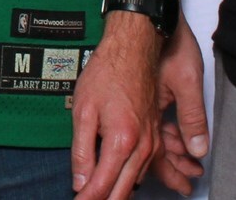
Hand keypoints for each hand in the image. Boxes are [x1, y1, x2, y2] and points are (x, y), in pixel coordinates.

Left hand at [70, 14, 161, 199]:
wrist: (134, 51)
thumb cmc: (107, 74)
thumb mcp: (82, 111)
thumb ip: (81, 150)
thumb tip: (79, 182)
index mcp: (122, 140)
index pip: (102, 184)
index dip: (87, 199)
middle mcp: (142, 147)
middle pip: (123, 190)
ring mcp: (152, 143)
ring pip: (136, 182)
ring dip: (119, 194)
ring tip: (100, 199)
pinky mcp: (155, 137)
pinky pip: (146, 168)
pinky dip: (132, 180)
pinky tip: (121, 184)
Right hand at [151, 13, 208, 193]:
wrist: (151, 17)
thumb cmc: (170, 43)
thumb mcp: (188, 81)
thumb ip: (193, 118)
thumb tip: (199, 149)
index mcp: (147, 111)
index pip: (155, 155)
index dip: (171, 173)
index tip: (184, 186)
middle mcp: (140, 112)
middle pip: (152, 151)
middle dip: (173, 167)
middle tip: (189, 181)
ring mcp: (141, 105)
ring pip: (153, 139)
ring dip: (172, 153)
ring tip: (190, 164)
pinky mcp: (144, 97)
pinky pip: (154, 125)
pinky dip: (168, 136)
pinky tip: (180, 140)